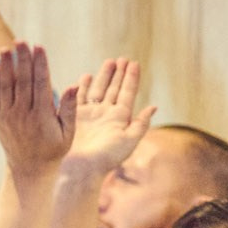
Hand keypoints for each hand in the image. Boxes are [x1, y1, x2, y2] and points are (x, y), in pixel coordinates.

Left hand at [0, 42, 78, 184]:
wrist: (29, 168)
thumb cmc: (54, 149)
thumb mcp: (68, 132)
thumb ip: (69, 109)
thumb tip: (72, 85)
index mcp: (41, 116)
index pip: (40, 84)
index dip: (40, 64)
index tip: (39, 47)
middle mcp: (22, 114)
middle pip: (22, 81)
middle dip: (22, 60)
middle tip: (21, 41)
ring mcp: (7, 116)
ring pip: (6, 87)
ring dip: (5, 67)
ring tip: (5, 49)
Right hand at [64, 57, 156, 179]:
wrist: (80, 168)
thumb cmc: (105, 158)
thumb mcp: (128, 142)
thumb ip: (140, 124)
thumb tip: (153, 106)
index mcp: (120, 118)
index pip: (128, 92)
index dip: (131, 78)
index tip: (134, 63)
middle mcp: (106, 114)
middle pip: (114, 88)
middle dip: (119, 73)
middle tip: (123, 59)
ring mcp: (90, 114)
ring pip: (98, 89)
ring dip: (103, 76)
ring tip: (109, 62)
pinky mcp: (74, 116)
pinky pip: (80, 97)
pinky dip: (82, 86)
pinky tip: (85, 76)